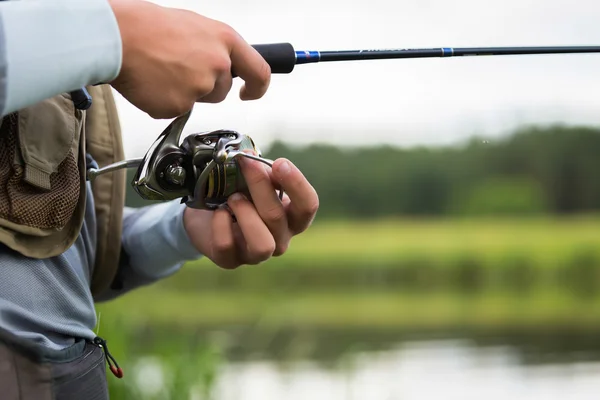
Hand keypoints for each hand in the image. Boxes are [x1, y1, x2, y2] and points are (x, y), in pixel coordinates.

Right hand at [107, 0, 269, 118]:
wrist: (117, 36)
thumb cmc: (148, 26)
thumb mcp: (194, 27)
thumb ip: (213, 48)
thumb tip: (220, 64)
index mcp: (225, 40)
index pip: (260, 71)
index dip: (257, 87)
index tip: (250, 92)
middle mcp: (218, 64)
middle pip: (221, 91)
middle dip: (204, 87)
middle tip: (177, 69)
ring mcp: (200, 87)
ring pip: (198, 101)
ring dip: (184, 93)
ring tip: (161, 71)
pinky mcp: (179, 106)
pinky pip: (175, 110)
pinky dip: (163, 101)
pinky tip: (151, 83)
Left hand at [183, 158, 318, 268]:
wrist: (208, 214)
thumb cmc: (240, 193)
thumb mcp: (255, 180)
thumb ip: (263, 171)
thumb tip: (254, 159)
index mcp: (292, 218)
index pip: (308, 205)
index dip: (296, 184)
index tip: (280, 163)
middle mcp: (280, 239)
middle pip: (277, 217)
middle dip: (260, 185)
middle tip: (245, 163)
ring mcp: (256, 254)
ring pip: (261, 244)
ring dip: (245, 214)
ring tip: (234, 198)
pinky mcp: (230, 260)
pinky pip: (227, 245)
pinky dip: (220, 223)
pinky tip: (219, 212)